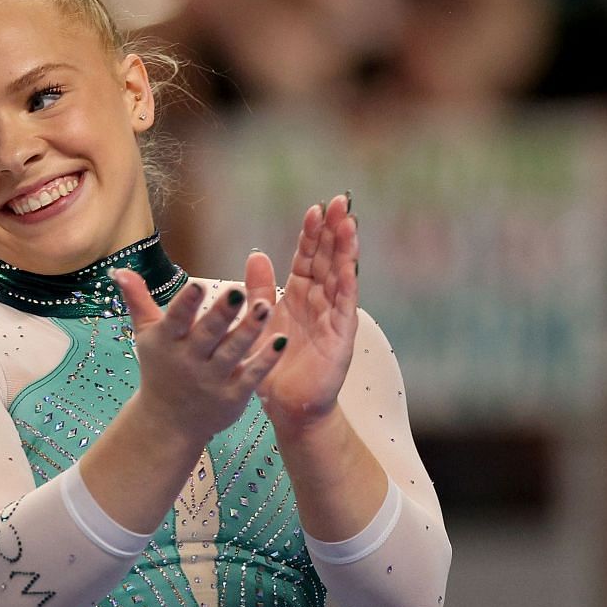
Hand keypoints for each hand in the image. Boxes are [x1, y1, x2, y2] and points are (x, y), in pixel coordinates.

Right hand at [111, 266, 286, 445]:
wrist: (169, 422)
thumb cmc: (160, 368)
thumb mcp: (146, 334)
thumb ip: (137, 300)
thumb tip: (119, 269)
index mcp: (166, 342)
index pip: (176, 319)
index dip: (186, 304)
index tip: (197, 284)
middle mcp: (188, 360)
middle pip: (207, 334)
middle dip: (222, 313)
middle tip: (238, 291)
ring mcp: (212, 379)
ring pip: (233, 351)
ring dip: (250, 329)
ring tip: (266, 305)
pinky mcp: (233, 395)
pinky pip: (252, 375)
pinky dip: (266, 359)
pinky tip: (281, 340)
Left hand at [250, 192, 358, 429]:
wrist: (287, 405)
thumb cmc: (274, 365)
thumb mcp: (260, 320)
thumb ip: (259, 289)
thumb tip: (256, 254)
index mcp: (300, 295)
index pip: (308, 257)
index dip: (312, 234)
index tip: (314, 208)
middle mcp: (320, 301)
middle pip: (329, 259)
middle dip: (333, 231)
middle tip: (338, 202)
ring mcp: (333, 317)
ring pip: (341, 277)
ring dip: (345, 251)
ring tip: (348, 224)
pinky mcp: (341, 337)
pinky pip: (345, 307)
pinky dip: (348, 285)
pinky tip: (350, 266)